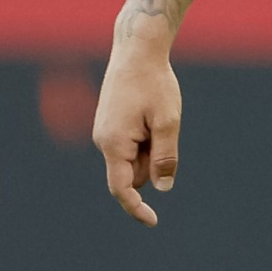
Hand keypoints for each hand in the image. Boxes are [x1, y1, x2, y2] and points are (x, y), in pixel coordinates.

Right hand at [93, 40, 182, 226]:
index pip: (122, 189)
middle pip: (133, 172)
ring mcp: (104, 131)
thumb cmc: (154, 82)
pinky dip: (145, 136)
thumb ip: (165, 156)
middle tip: (165, 127)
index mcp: (114, 144)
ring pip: (133, 157)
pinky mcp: (109, 123)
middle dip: (153, 162)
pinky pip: (130, 143)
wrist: (137, 49)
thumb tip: (162, 188)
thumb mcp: (167, 120)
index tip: (153, 221)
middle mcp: (103, 141)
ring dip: (150, 147)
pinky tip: (150, 110)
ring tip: (156, 114)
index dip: (137, 208)